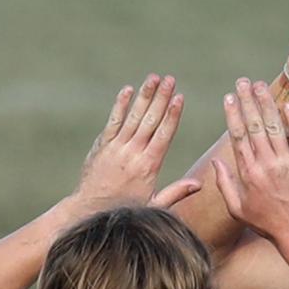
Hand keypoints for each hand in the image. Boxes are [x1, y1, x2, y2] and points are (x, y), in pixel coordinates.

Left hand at [71, 74, 199, 213]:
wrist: (89, 210)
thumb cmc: (125, 210)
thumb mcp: (154, 206)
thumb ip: (176, 193)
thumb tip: (199, 184)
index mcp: (148, 166)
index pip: (164, 134)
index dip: (172, 114)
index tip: (180, 97)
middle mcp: (133, 152)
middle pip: (150, 120)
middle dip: (161, 98)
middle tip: (170, 79)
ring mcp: (116, 147)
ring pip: (133, 117)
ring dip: (144, 96)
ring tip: (154, 78)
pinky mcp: (102, 145)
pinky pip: (113, 121)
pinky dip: (120, 105)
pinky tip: (127, 90)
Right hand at [212, 79, 288, 242]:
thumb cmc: (266, 222)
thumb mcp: (238, 208)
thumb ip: (224, 183)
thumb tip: (215, 160)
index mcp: (248, 173)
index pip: (238, 136)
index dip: (232, 114)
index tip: (228, 97)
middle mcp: (266, 164)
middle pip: (254, 125)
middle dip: (247, 100)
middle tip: (242, 82)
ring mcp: (287, 162)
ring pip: (274, 126)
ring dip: (266, 103)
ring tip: (260, 85)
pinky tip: (286, 104)